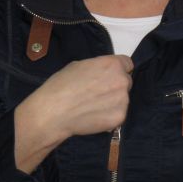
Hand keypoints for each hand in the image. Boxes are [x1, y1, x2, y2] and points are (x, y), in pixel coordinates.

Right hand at [14, 55, 132, 171]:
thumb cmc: (62, 85)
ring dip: (113, 102)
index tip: (109, 76)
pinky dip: (109, 116)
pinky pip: (118, 114)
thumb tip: (102, 73)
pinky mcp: (120, 117)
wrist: (54, 112)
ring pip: (123, 99)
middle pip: (126, 81)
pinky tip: (94, 117)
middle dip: (115, 86)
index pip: (127, 64)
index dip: (118, 70)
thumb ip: (97, 67)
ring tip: (93, 107)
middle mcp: (122, 80)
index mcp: (112, 64)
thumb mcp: (79, 65)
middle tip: (98, 94)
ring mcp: (123, 100)